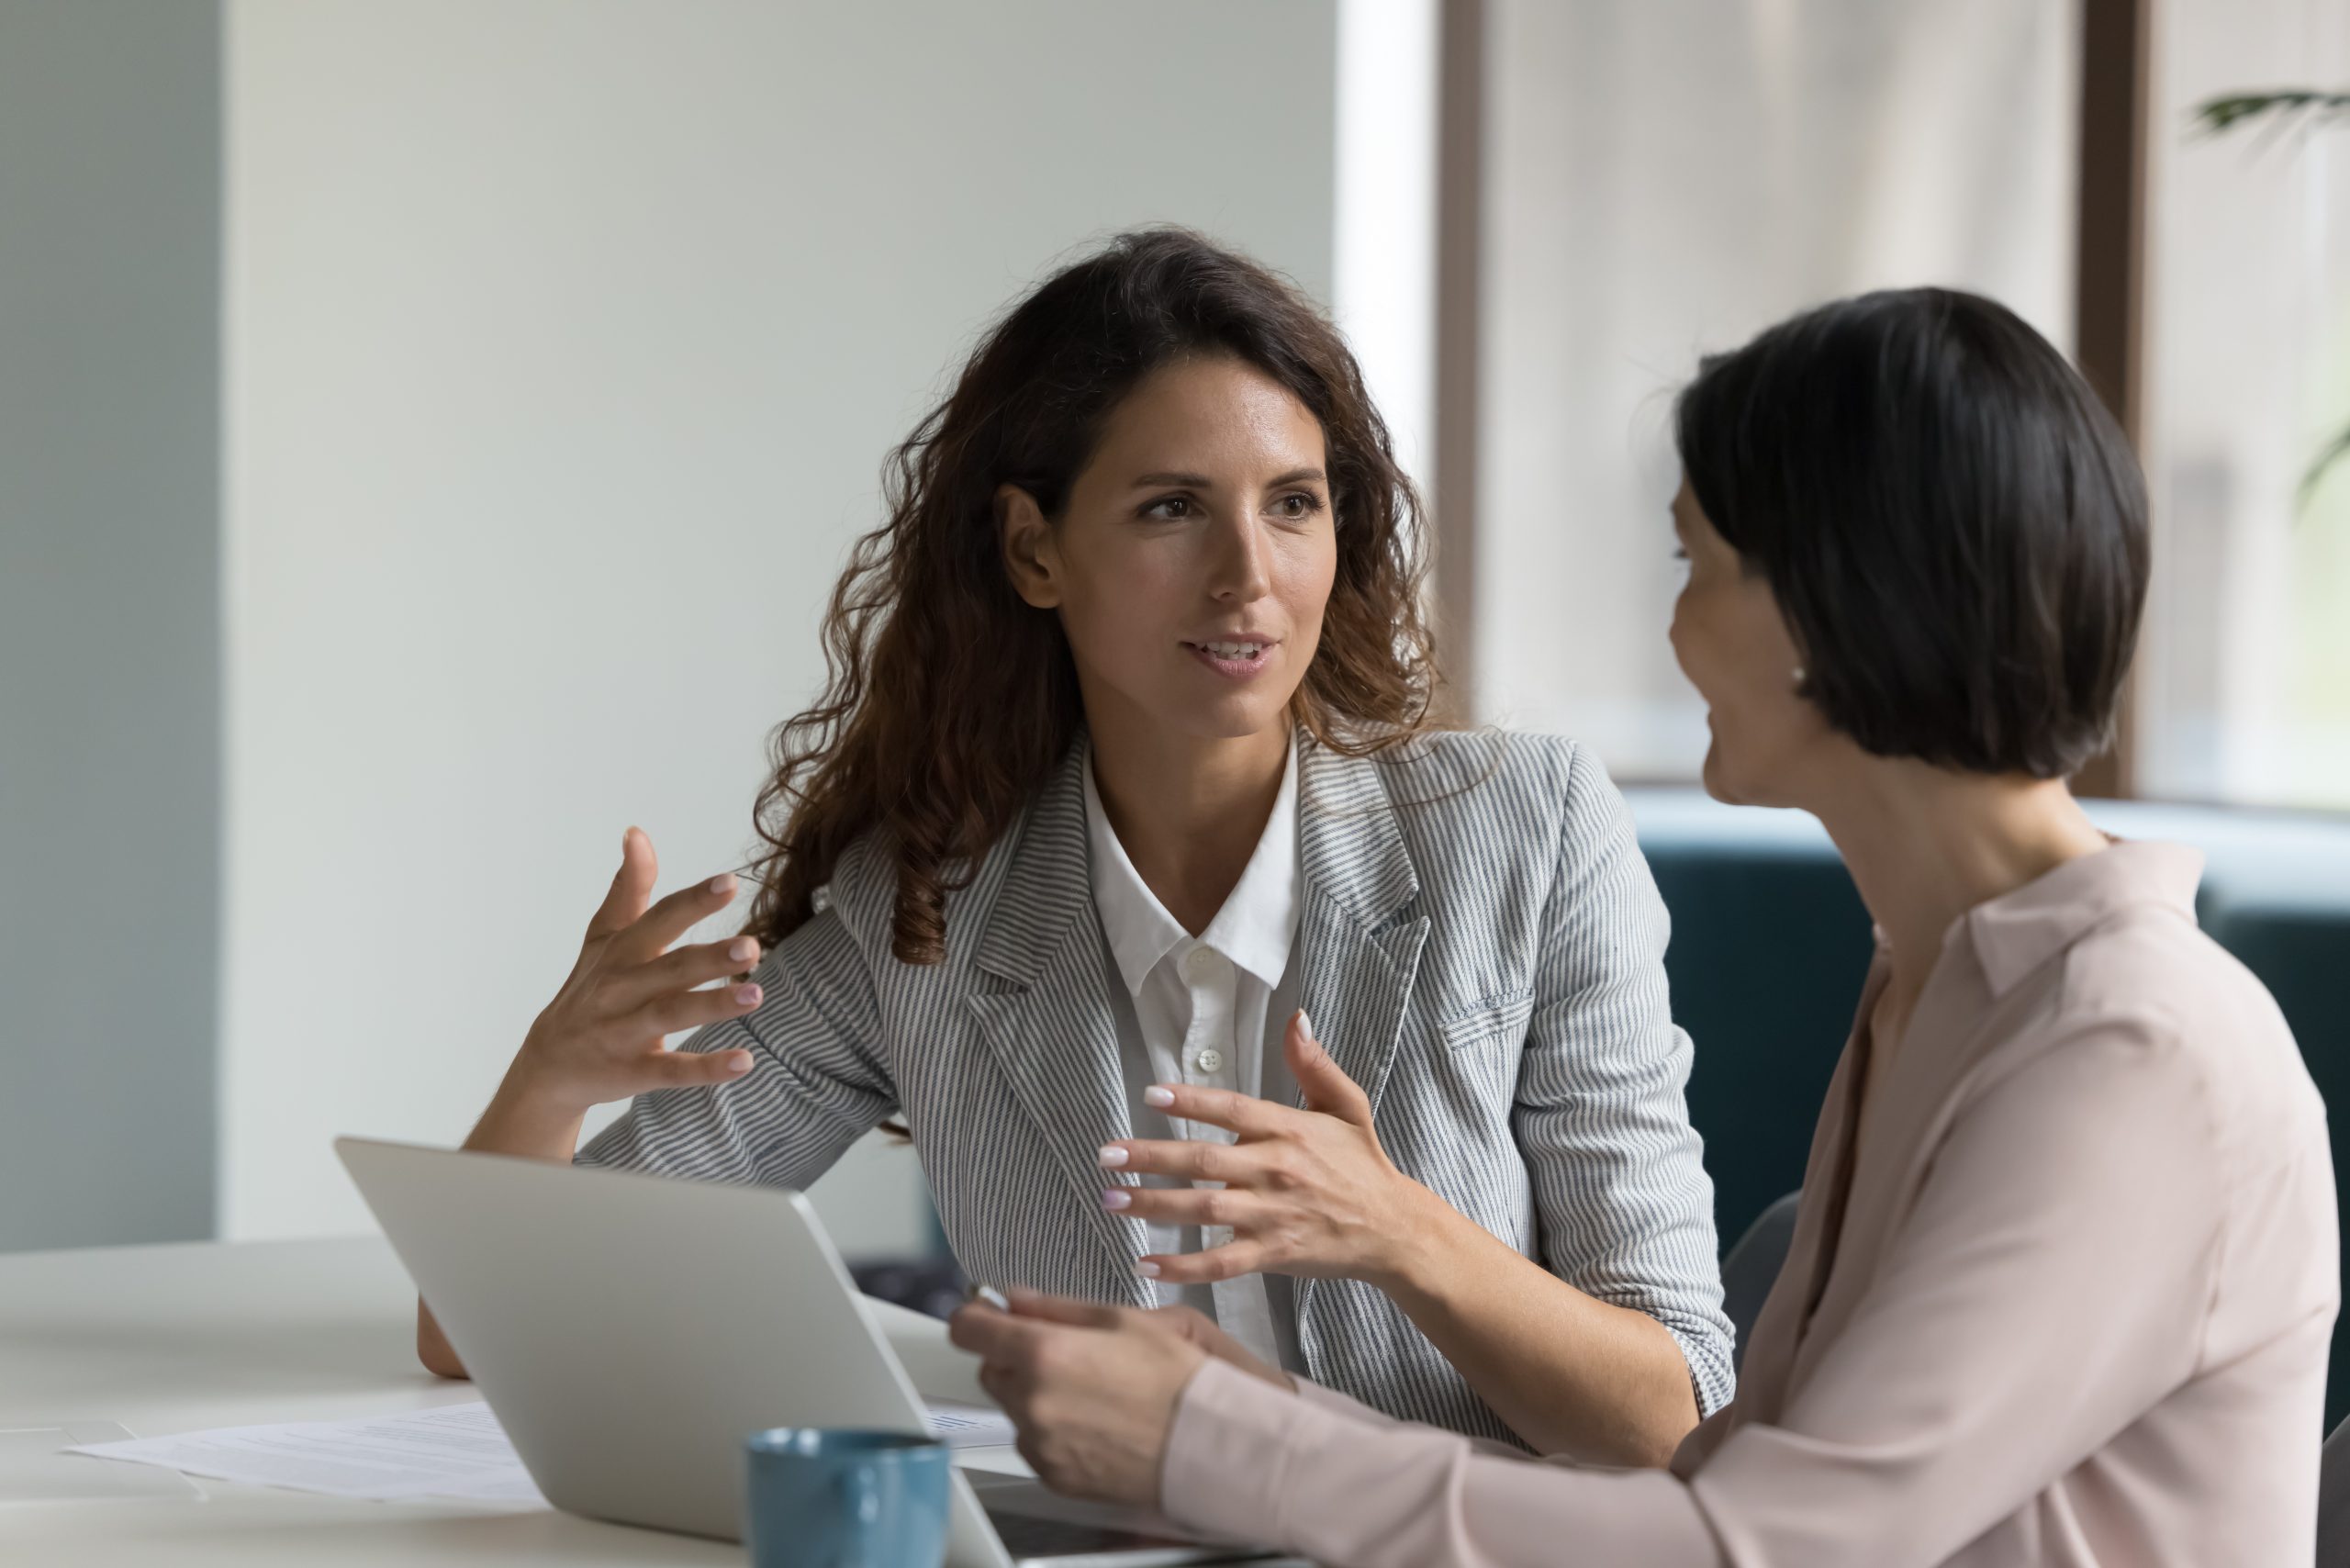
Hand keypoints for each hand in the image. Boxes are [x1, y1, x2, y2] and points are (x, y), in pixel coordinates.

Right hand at [502, 828, 764, 1114]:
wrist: (546, 1066)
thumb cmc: (588, 990)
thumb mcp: (603, 938)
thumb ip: (628, 889)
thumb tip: (637, 832)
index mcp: (622, 952)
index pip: (659, 920)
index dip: (693, 901)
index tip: (730, 882)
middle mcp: (621, 988)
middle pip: (670, 968)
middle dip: (710, 957)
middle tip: (753, 946)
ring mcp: (625, 1032)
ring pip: (670, 1015)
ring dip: (712, 1005)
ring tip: (756, 995)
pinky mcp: (632, 1072)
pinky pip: (670, 1070)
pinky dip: (706, 1068)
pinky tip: (745, 1061)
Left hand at [947, 1292, 1219, 1507]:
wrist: (1205, 1442)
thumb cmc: (1174, 1377)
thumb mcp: (1121, 1320)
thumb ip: (1056, 1308)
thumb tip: (1014, 1299)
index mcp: (1043, 1352)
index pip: (968, 1329)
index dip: (976, 1316)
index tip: (988, 1315)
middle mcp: (1030, 1400)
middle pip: (990, 1369)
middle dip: (1015, 1357)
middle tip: (1064, 1354)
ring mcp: (1039, 1443)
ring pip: (1014, 1408)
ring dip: (1035, 1396)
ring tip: (1091, 1394)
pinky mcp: (1052, 1475)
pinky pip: (1035, 1444)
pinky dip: (1052, 1432)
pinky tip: (1094, 1424)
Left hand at [1098, 1010, 1440, 1289]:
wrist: (1394, 1229)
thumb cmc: (1364, 1166)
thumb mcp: (1348, 1107)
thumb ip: (1314, 1065)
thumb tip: (1296, 1018)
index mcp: (1289, 1129)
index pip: (1231, 1110)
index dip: (1191, 1102)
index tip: (1150, 1095)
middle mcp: (1276, 1170)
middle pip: (1204, 1161)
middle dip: (1150, 1157)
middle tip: (1106, 1155)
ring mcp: (1272, 1215)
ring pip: (1204, 1209)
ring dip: (1154, 1206)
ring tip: (1111, 1200)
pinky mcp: (1273, 1253)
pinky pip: (1221, 1261)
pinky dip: (1183, 1265)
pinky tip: (1146, 1263)